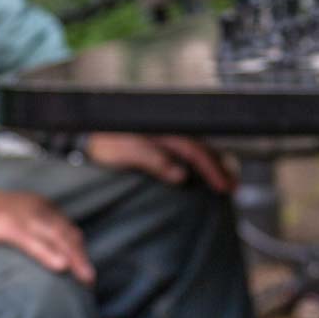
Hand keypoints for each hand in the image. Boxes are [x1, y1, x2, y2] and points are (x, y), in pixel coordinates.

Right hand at [0, 189, 94, 284]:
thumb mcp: (14, 220)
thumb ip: (31, 233)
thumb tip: (48, 256)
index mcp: (39, 207)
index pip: (67, 229)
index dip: (79, 250)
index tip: (87, 270)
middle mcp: (36, 209)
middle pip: (66, 234)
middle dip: (81, 257)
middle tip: (90, 279)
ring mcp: (23, 216)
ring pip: (55, 237)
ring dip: (73, 258)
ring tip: (84, 277)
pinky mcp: (7, 225)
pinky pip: (33, 241)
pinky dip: (49, 254)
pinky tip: (60, 266)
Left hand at [85, 133, 234, 192]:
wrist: (85, 132)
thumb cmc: (102, 142)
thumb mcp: (124, 152)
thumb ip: (152, 160)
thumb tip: (181, 175)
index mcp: (162, 131)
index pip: (195, 150)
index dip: (211, 169)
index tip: (223, 186)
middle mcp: (167, 130)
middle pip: (203, 147)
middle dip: (221, 167)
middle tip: (233, 187)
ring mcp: (165, 134)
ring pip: (198, 147)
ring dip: (214, 163)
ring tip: (227, 181)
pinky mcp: (160, 140)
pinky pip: (188, 148)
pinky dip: (201, 160)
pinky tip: (205, 171)